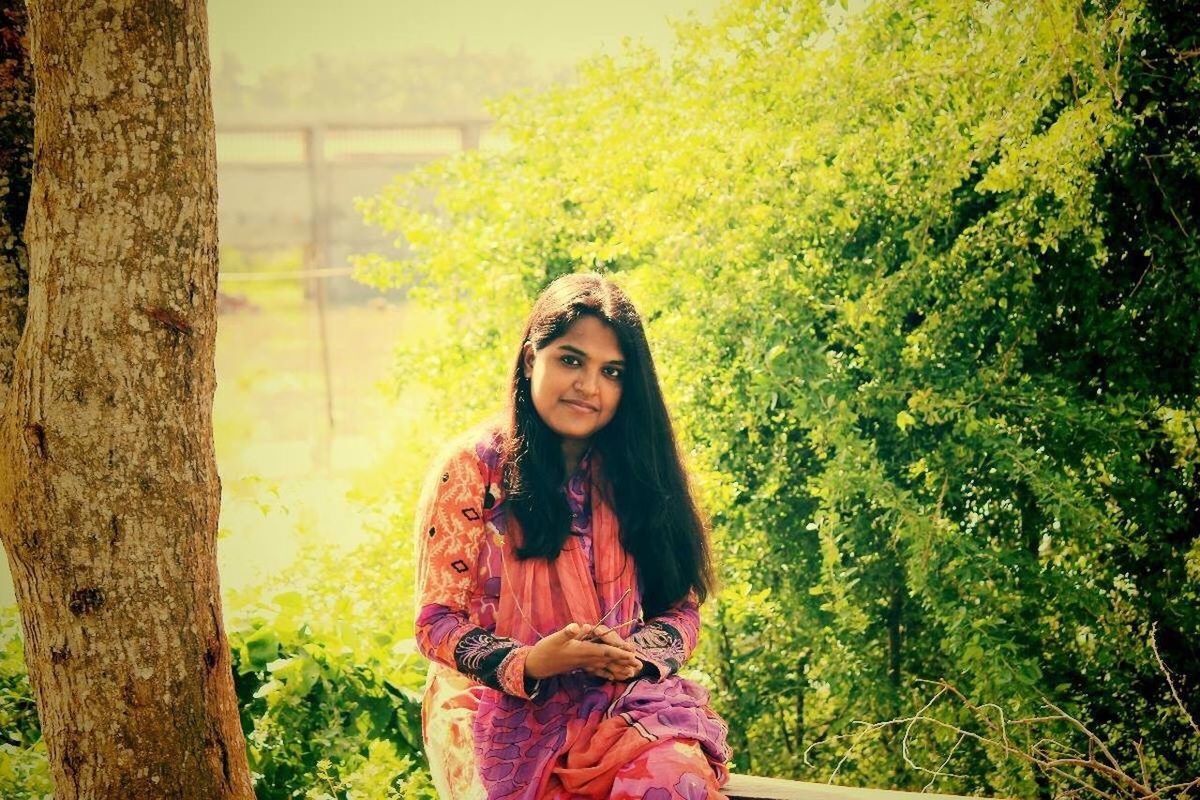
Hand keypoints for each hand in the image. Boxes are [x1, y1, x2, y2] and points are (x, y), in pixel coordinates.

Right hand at [525, 622, 642, 680]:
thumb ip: (567, 633)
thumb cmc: (545, 650)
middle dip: (624, 662)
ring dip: (618, 670)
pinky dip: (606, 673)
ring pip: (605, 667)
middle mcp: (585, 659)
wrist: (536, 666)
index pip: (605, 651)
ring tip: (631, 674)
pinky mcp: (579, 666)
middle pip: (609, 661)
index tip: (632, 654)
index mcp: (583, 651)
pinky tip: (613, 678)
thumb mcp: (554, 639)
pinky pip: (596, 671)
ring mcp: (583, 664)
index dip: (619, 653)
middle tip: (639, 666)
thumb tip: (577, 626)